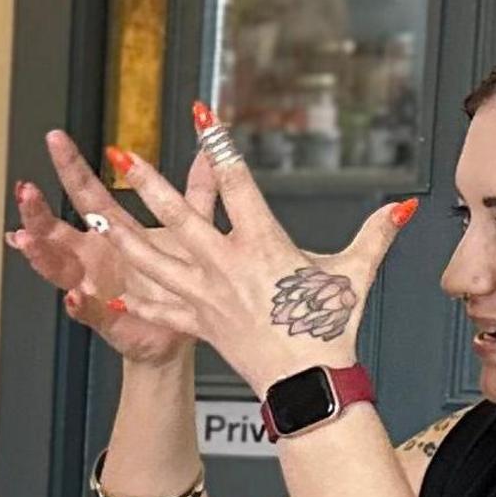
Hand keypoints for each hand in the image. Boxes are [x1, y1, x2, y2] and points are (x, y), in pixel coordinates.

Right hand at [8, 131, 199, 366]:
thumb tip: (211, 151)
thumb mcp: (189, 228)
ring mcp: (95, 286)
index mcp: (112, 231)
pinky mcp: (108, 317)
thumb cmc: (178, 279)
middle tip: (25, 190)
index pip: (86, 192)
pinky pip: (90, 311)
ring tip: (27, 240)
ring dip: (41, 255)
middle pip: (57, 229)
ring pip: (58, 269)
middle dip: (38, 211)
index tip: (56, 138)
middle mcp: (94, 257)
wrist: (181, 330)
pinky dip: (81, 305)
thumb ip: (197, 191)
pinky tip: (73, 296)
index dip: (71, 166)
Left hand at [96, 107, 414, 388]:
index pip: (237, 184)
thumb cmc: (330, 328)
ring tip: (91, 211)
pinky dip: (131, 299)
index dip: (219, 145)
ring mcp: (205, 295)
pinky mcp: (197, 322)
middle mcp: (226, 266)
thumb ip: (375, 234)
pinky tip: (104, 288)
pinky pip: (157, 308)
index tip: (203, 115)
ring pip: (152, 259)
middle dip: (147, 183)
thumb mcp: (356, 273)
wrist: (306, 381)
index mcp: (263, 245)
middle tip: (120, 156)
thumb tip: (404, 205)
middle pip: (178, 217)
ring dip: (121, 234)